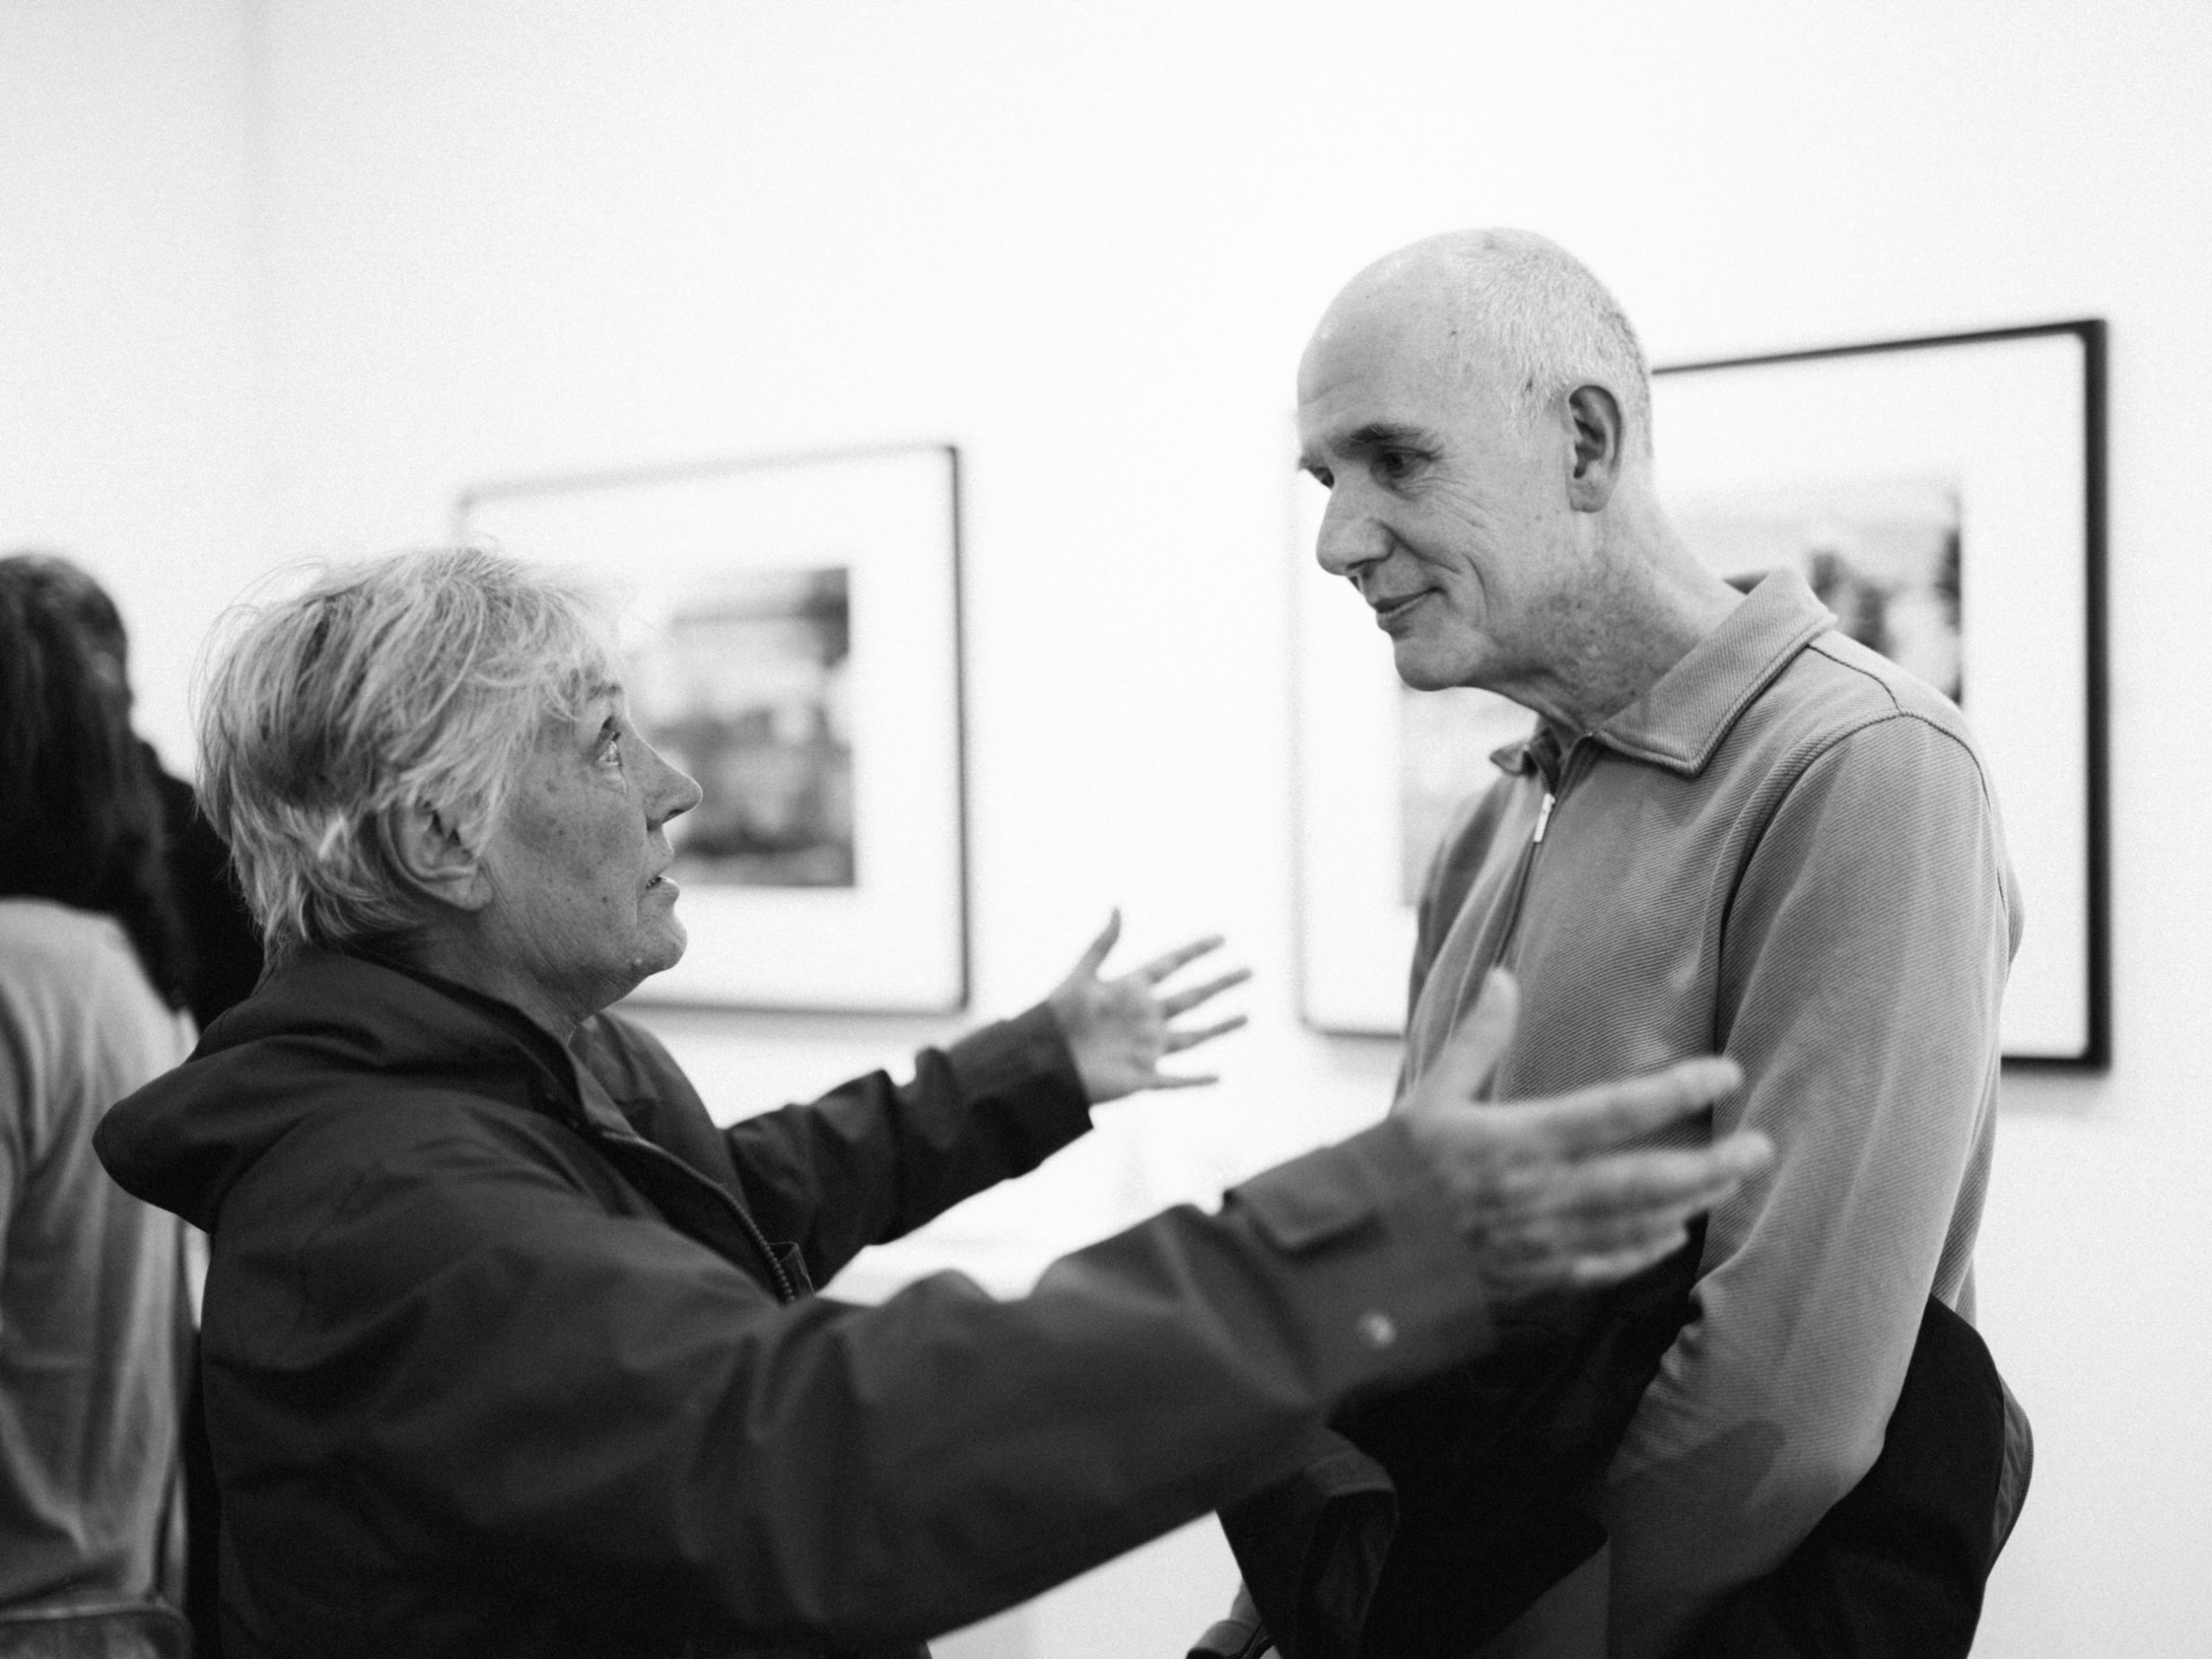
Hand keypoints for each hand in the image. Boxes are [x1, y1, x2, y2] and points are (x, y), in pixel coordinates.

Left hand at [1045, 910, 1250, 1103]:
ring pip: (1193, 1036)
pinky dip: (1197, 1080)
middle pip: (1192, 997)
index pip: (1171, 964)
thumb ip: (1102, 944)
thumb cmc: (1055, 1019)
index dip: (1195, 950)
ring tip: (1247, 1015)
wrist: (1041, 1063)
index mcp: (1130, 988)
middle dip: (1221, 984)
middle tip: (1250, 970)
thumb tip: (1118, 906)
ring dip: (1220, 1027)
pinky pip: (1176, 1080)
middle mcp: (1145, 1016)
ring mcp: (1147, 1047)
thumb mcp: (1080, 977)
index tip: (1221, 938)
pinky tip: (1219, 1076)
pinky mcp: (1143, 1078)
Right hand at [1398, 970, 1772, 1298]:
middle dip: (1711, 1166)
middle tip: (1762, 1149)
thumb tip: (1505, 978)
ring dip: (1689, 1205)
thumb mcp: (1428, 1095)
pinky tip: (1668, 1236)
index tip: (1725, 1074)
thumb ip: (1476, 1040)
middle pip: (1646, 1181)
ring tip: (1729, 1184)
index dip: (1677, 1091)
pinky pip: (1603, 1266)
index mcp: (1517, 1140)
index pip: (1616, 1112)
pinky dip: (1642, 1251)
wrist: (1355, 1255)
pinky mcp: (1532, 1278)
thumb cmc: (1390, 1169)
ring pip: (1636, 1225)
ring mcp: (1542, 1242)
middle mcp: (1540, 1194)